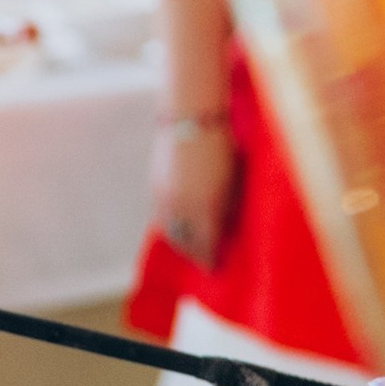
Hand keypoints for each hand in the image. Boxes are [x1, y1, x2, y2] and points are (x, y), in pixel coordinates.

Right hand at [153, 118, 235, 266]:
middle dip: (193, 254)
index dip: (209, 259)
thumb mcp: (231, 181)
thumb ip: (225, 207)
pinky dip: (169, 225)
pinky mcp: (154, 186)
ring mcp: (163, 197)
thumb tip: (221, 226)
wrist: (190, 117)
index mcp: (204, 207)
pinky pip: (160, 216)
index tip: (215, 268)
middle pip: (183, 242)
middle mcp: (180, 207)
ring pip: (168, 231)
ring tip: (188, 246)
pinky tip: (177, 224)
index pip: (205, 244)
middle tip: (202, 260)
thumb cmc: (221, 147)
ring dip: (179, 242)